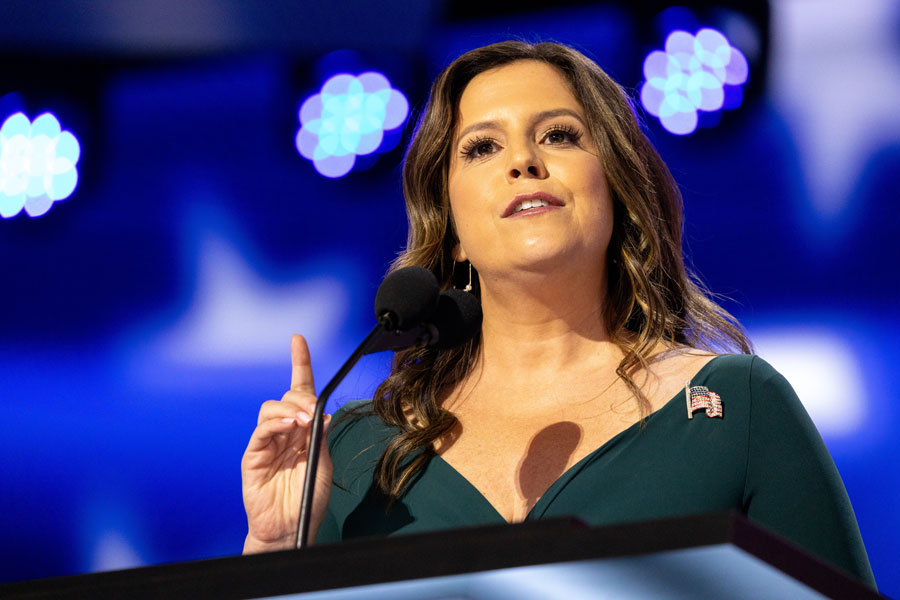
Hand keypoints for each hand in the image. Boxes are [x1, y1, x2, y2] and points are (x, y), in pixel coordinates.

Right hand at [241, 334, 332, 551]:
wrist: (291, 527)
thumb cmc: (307, 497)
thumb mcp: (323, 462)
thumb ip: (320, 437)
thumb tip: (323, 413)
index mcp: (302, 429)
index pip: (300, 390)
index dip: (299, 364)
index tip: (298, 340)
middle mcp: (283, 431)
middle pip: (287, 396)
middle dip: (301, 396)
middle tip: (312, 411)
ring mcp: (267, 442)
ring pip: (271, 408)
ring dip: (289, 409)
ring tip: (303, 422)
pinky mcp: (253, 455)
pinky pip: (261, 430)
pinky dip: (274, 423)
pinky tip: (288, 427)